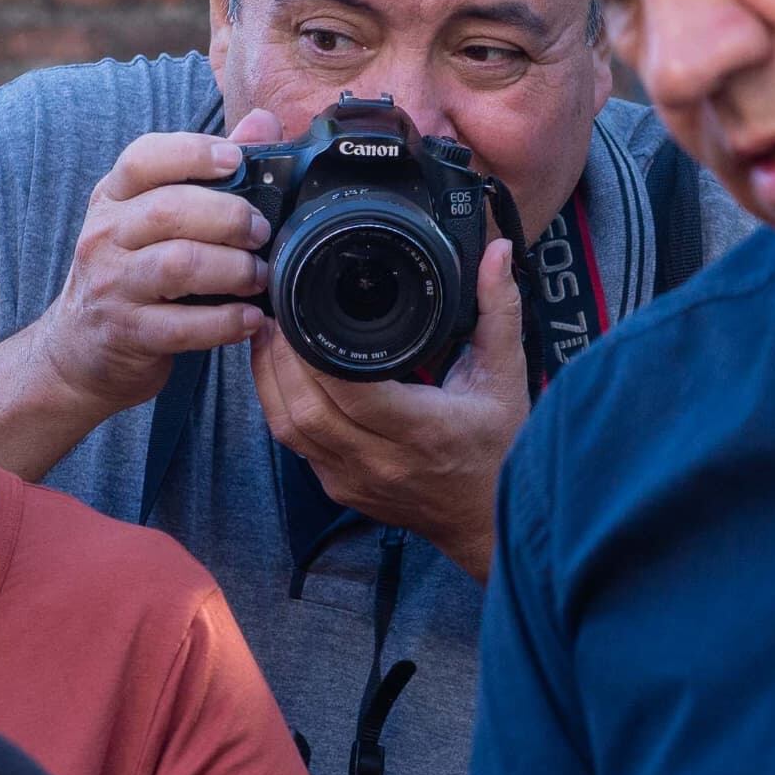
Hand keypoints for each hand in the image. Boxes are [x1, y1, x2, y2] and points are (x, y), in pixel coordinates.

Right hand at [0, 126, 274, 457]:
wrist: (77, 349)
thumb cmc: (130, 272)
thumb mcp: (153, 217)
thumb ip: (208, 171)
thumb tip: (263, 124)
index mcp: (113, 197)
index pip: (144, 158)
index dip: (193, 152)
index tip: (234, 159)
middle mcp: (105, 235)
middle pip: (169, 210)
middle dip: (229, 216)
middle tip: (262, 232)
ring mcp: (111, 285)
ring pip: (177, 265)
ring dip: (233, 269)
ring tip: (260, 276)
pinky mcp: (126, 332)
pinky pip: (183, 325)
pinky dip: (226, 322)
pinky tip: (251, 320)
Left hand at [250, 232, 527, 578]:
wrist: (488, 521)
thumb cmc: (499, 449)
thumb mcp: (506, 376)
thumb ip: (500, 310)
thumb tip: (498, 253)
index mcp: (424, 431)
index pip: (355, 392)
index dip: (317, 352)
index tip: (301, 310)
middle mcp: (382, 462)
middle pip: (307, 411)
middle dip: (280, 359)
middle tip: (273, 314)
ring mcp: (354, 480)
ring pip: (290, 430)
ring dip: (270, 380)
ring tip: (267, 335)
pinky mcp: (338, 489)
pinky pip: (295, 446)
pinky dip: (280, 406)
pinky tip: (280, 374)